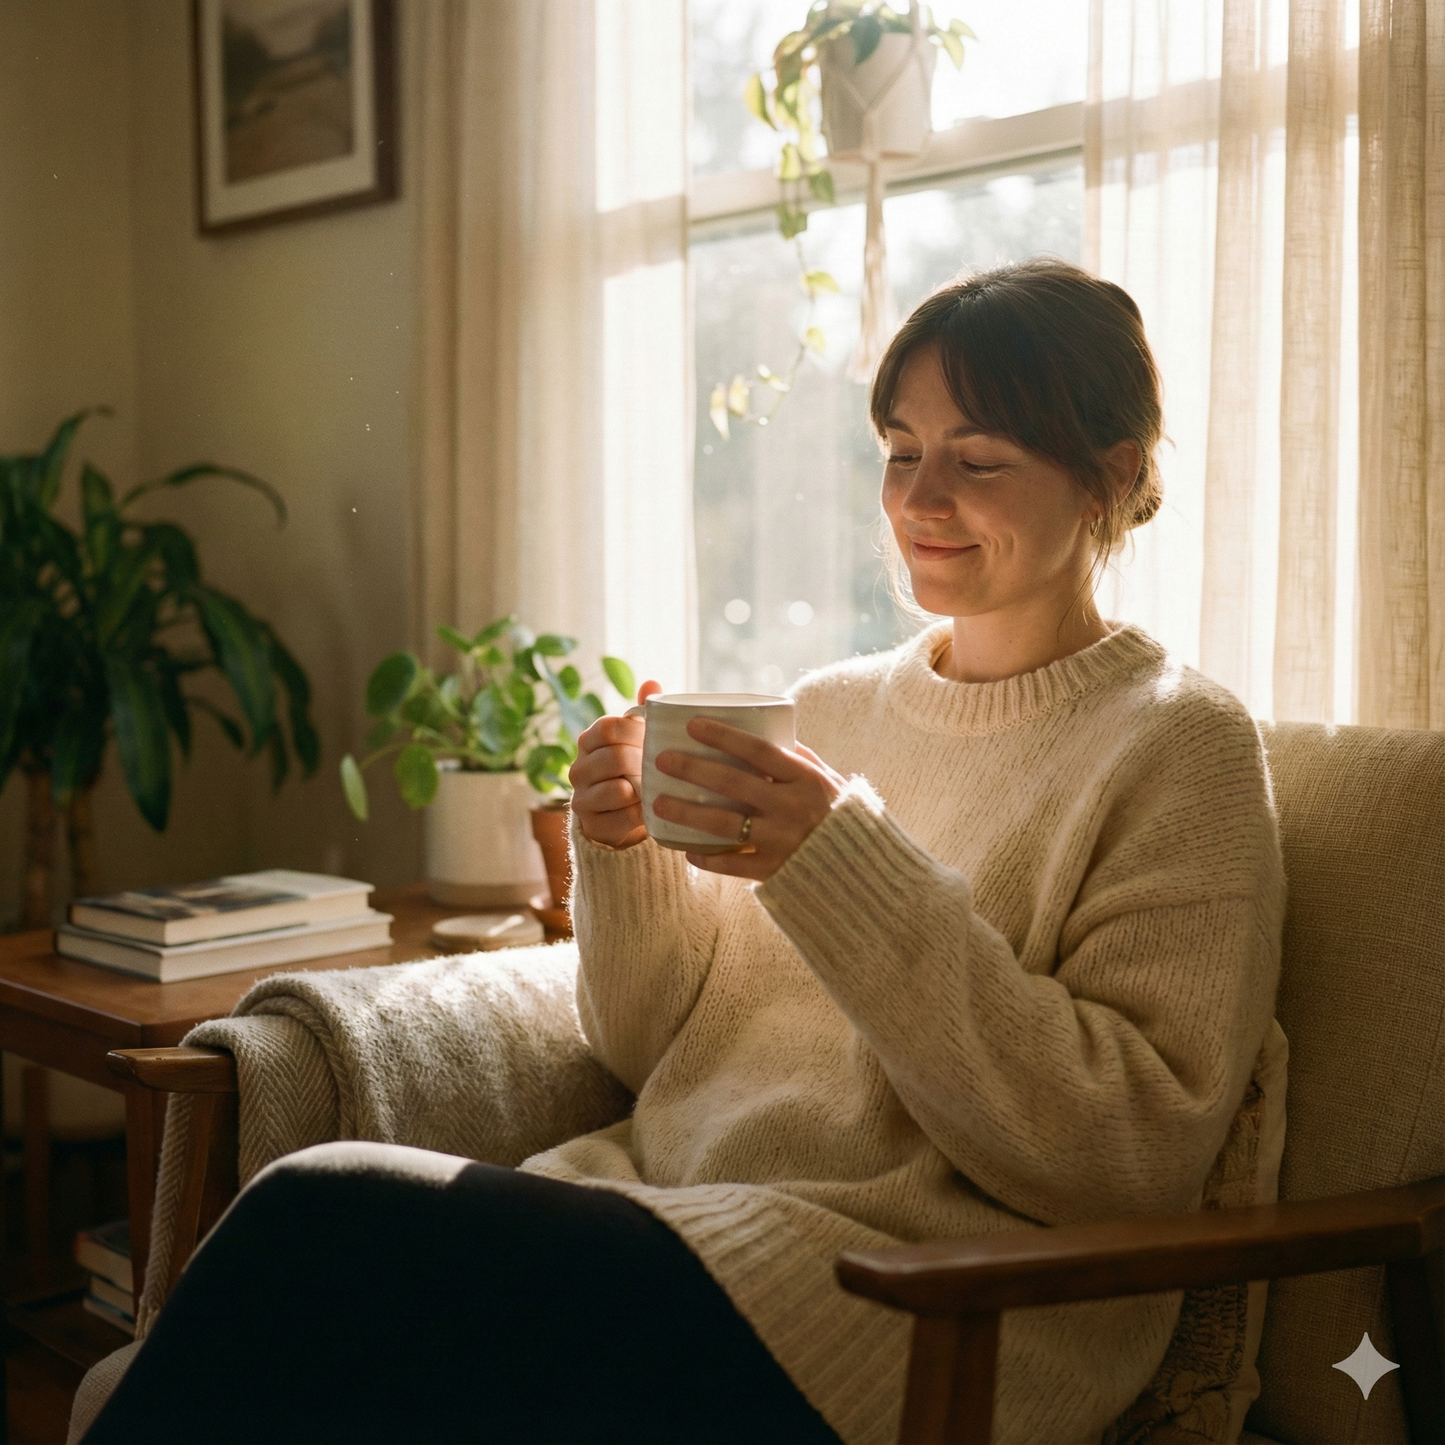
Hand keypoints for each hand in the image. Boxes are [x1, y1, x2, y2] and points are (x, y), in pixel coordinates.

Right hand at [570, 679, 661, 848]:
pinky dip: (642, 813)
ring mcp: (581, 798)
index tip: (652, 738)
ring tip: (653, 788)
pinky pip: (624, 816)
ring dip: (643, 789)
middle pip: (616, 757)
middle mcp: (578, 768)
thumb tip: (651, 684)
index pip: (608, 728)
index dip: (635, 732)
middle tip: (660, 767)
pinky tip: (649, 809)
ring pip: (619, 789)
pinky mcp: (592, 825)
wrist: (623, 815)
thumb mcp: (637, 739)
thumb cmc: (634, 768)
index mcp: (589, 741)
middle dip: (644, 762)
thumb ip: (642, 713)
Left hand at [653, 719, 844, 881]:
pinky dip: (707, 858)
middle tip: (662, 759)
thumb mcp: (829, 782)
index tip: (692, 724)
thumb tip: (768, 729)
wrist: (865, 870)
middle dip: (693, 769)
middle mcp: (793, 808)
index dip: (723, 736)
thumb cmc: (840, 816)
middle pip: (733, 784)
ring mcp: (783, 841)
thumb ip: (800, 759)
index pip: (759, 751)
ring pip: (725, 825)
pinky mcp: (775, 871)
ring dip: (687, 813)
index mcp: (806, 779)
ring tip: (659, 802)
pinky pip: (733, 865)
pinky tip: (686, 850)